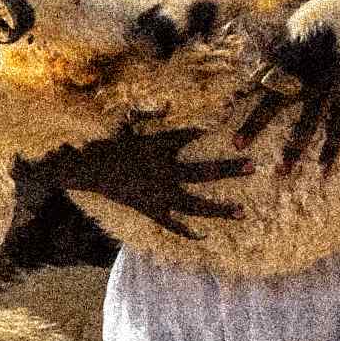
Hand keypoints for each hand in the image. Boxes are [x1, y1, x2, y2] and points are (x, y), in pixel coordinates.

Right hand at [54, 123, 246, 241]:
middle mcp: (164, 173)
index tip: (223, 129)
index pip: (188, 137)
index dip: (204, 133)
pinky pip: (172, 224)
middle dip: (229, 169)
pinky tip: (204, 235)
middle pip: (204, 172)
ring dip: (220, 209)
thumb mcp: (128, 125)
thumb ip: (152, 115)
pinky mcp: (151, 210)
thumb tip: (171, 104)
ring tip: (243, 212)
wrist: (86, 170)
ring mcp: (159, 195)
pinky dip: (187, 231)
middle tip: (253, 166)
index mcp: (159, 148)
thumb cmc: (106, 145)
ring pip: (195, 205)